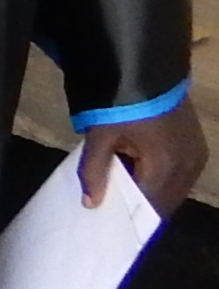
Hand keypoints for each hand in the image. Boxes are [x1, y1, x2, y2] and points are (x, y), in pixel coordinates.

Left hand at [83, 97, 208, 217]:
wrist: (146, 67)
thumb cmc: (121, 103)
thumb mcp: (100, 135)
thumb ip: (94, 171)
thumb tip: (91, 204)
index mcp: (167, 168)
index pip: (150, 206)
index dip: (131, 216)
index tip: (111, 222)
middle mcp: (189, 167)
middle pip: (165, 200)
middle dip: (141, 206)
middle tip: (115, 207)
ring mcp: (197, 155)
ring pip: (174, 189)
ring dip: (152, 190)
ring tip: (124, 189)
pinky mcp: (198, 145)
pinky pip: (181, 174)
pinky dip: (162, 177)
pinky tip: (140, 173)